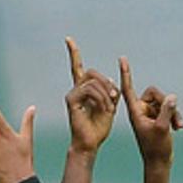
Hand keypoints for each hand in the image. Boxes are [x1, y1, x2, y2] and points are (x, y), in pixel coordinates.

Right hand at [63, 37, 119, 154]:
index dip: (73, 53)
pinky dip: (101, 98)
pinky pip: (89, 89)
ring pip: (93, 81)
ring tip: (109, 109)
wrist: (91, 143)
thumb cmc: (99, 128)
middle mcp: (76, 89)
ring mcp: (72, 93)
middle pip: (92, 72)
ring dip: (106, 94)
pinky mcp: (71, 99)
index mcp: (85, 89)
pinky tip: (104, 109)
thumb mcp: (110, 107)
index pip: (78, 67)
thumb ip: (111, 93)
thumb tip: (111, 81)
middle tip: (114, 97)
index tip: (68, 39)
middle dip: (107, 83)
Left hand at [120, 57, 182, 165]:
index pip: (128, 88)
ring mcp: (149, 114)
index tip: (122, 58)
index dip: (126, 73)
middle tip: (173, 119)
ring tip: (178, 126)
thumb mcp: (163, 128)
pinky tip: (179, 127)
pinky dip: (174, 116)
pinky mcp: (157, 118)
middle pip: (154, 93)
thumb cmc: (157, 148)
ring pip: (163, 101)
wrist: (159, 163)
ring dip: (173, 112)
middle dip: (166, 103)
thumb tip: (172, 96)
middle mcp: (141, 110)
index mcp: (135, 112)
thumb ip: (166, 111)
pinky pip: (168, 109)